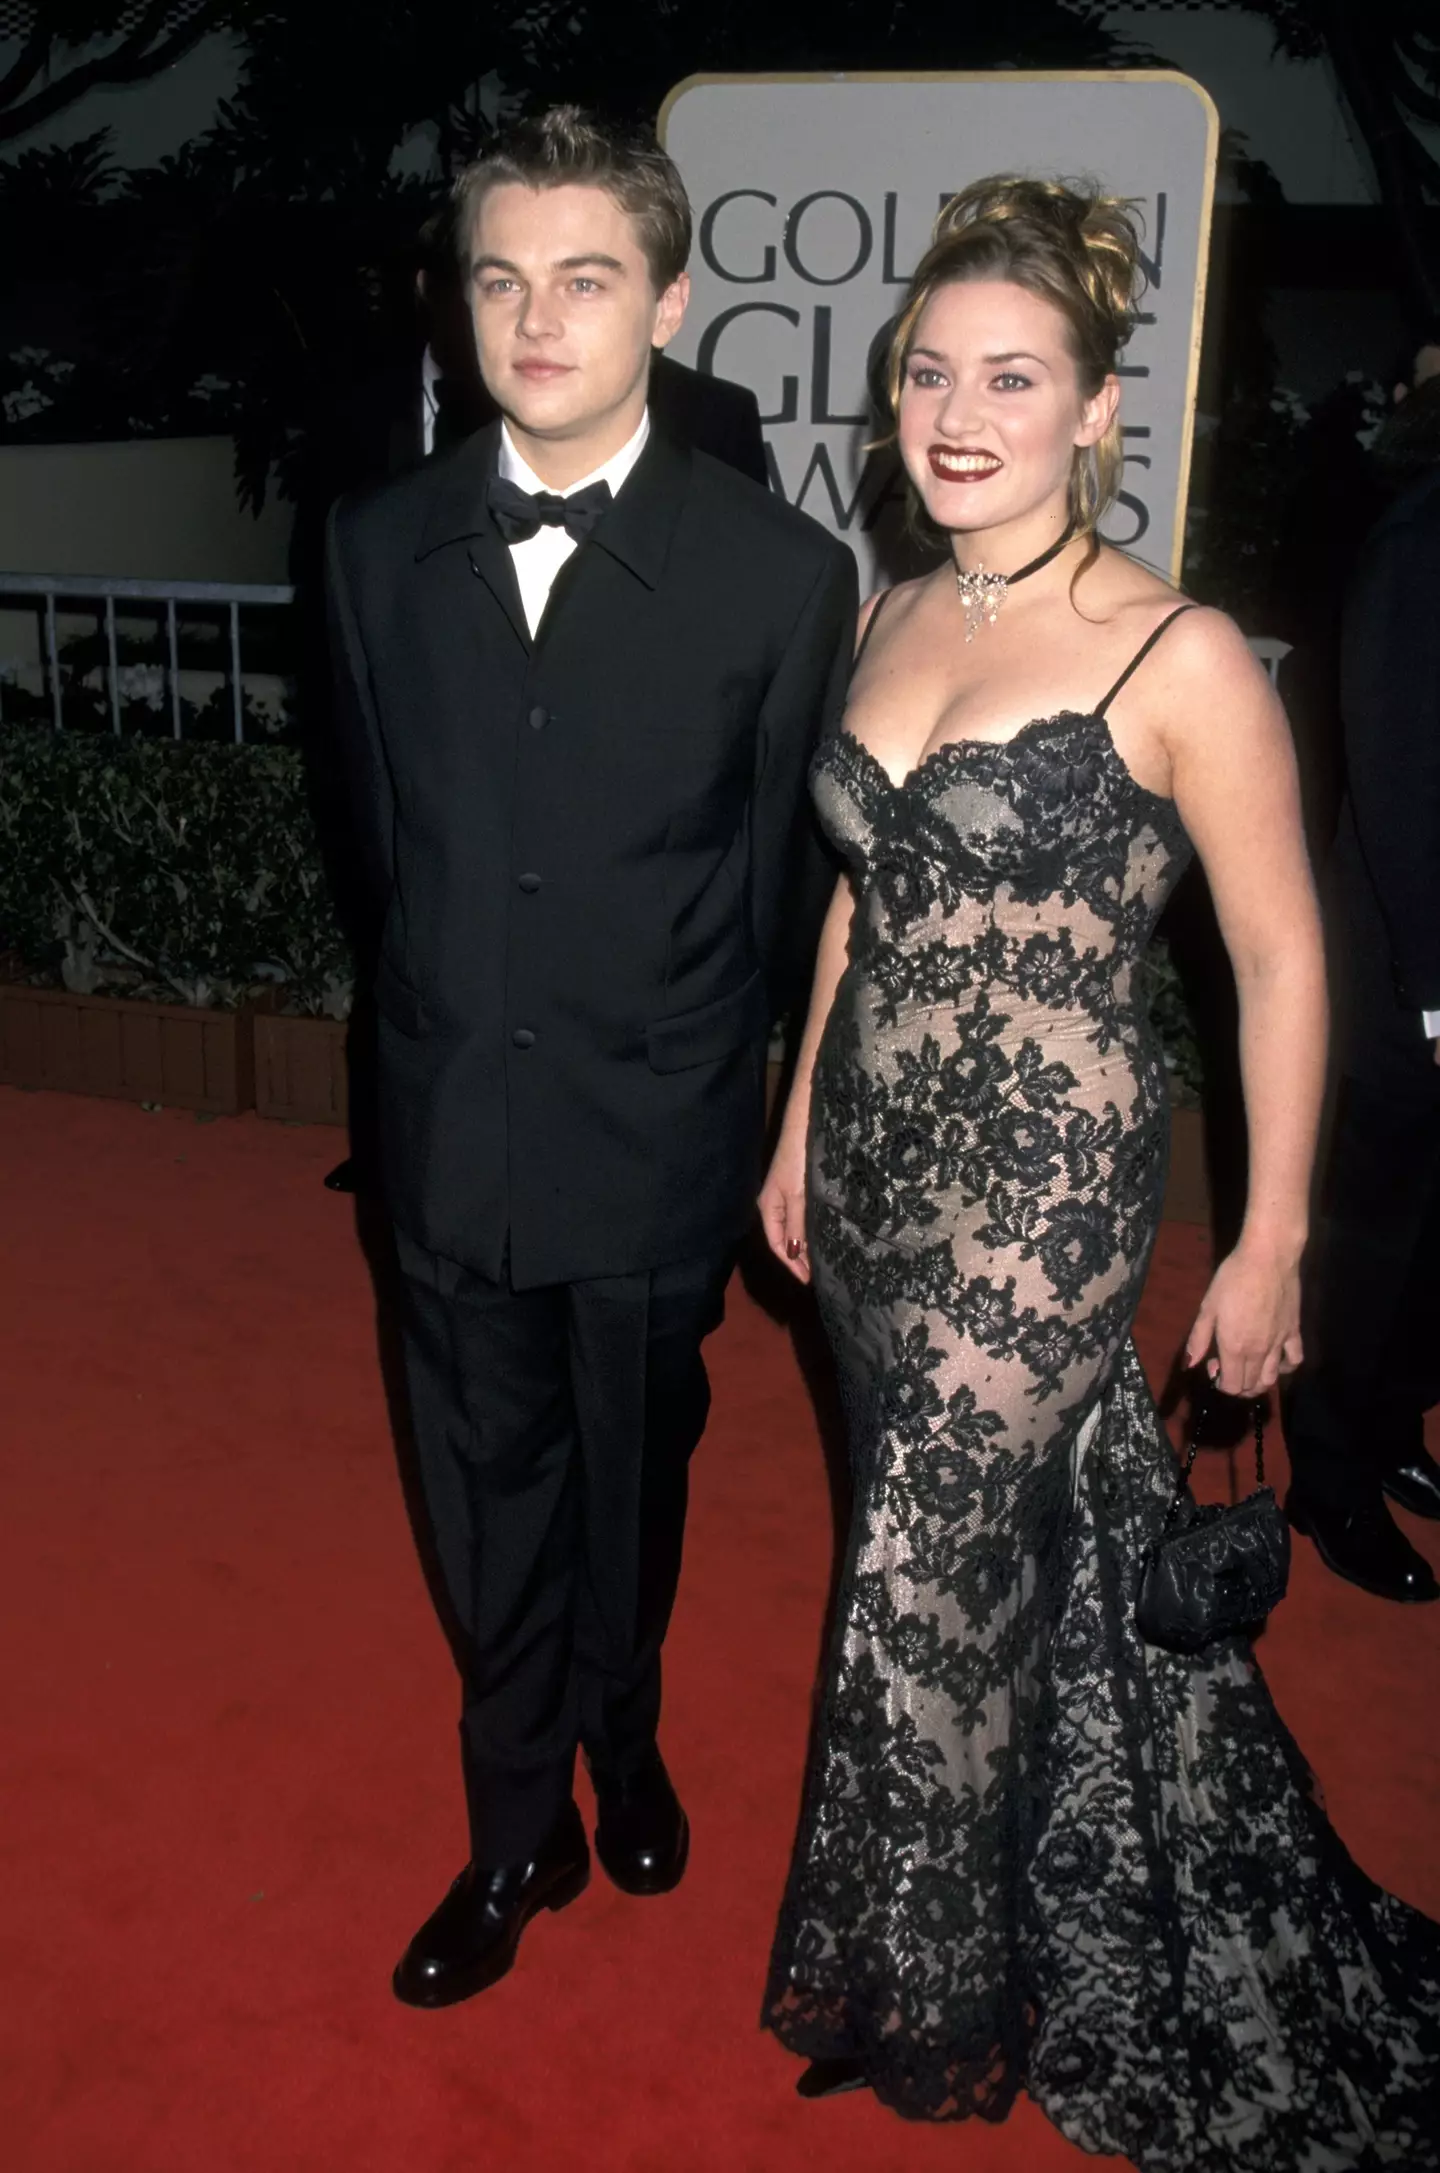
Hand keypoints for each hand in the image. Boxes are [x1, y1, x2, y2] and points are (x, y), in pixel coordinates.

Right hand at [759, 1127, 809, 1283]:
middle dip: (799, 1257)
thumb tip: (794, 1253)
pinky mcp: (801, 1186)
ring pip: (795, 1227)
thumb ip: (796, 1225)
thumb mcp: (799, 1195)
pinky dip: (811, 1229)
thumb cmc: (799, 1159)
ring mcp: (788, 1194)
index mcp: (769, 1207)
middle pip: (785, 1237)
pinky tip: (823, 1234)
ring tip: (823, 1260)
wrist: (806, 1124)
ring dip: (806, 1244)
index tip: (808, 1280)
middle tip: (819, 1273)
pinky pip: (803, 1215)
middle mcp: (776, 1203)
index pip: (776, 1244)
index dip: (791, 1263)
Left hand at [1183, 1240, 1302, 1396]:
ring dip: (1259, 1385)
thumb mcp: (1208, 1307)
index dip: (1220, 1384)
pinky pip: (1295, 1360)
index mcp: (1234, 1348)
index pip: (1232, 1386)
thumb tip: (1190, 1364)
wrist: (1268, 1259)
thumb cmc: (1232, 1279)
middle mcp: (1258, 1352)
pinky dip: (1286, 1368)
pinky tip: (1277, 1362)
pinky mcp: (1294, 1332)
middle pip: (1251, 1386)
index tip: (1213, 1365)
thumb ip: (1198, 1338)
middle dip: (1237, 1386)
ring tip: (1250, 1374)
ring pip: (1272, 1379)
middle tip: (1227, 1367)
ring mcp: (1279, 1344)